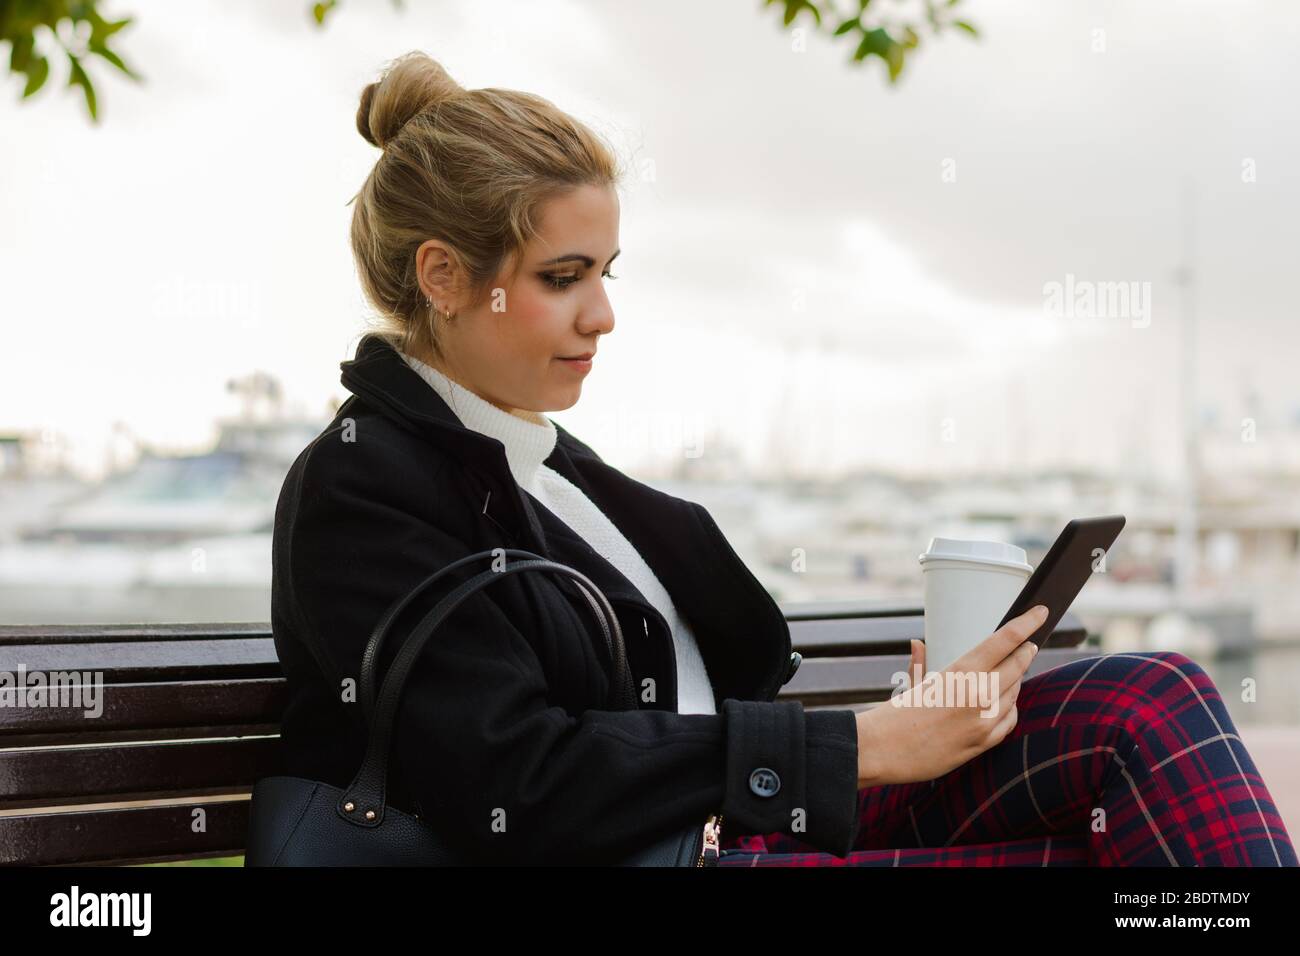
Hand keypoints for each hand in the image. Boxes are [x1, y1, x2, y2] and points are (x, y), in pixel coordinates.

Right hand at [855, 605, 1046, 787]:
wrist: (882, 750)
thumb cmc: (894, 713)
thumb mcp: (911, 682)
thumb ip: (922, 662)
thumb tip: (918, 644)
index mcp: (960, 671)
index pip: (1004, 640)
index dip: (1026, 624)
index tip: (1041, 612)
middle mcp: (978, 694)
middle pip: (1018, 665)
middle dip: (1025, 652)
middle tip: (1029, 645)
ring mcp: (985, 720)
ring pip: (1015, 693)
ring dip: (1014, 682)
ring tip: (1008, 674)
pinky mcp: (984, 743)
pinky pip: (1009, 720)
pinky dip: (1008, 708)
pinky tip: (1001, 704)